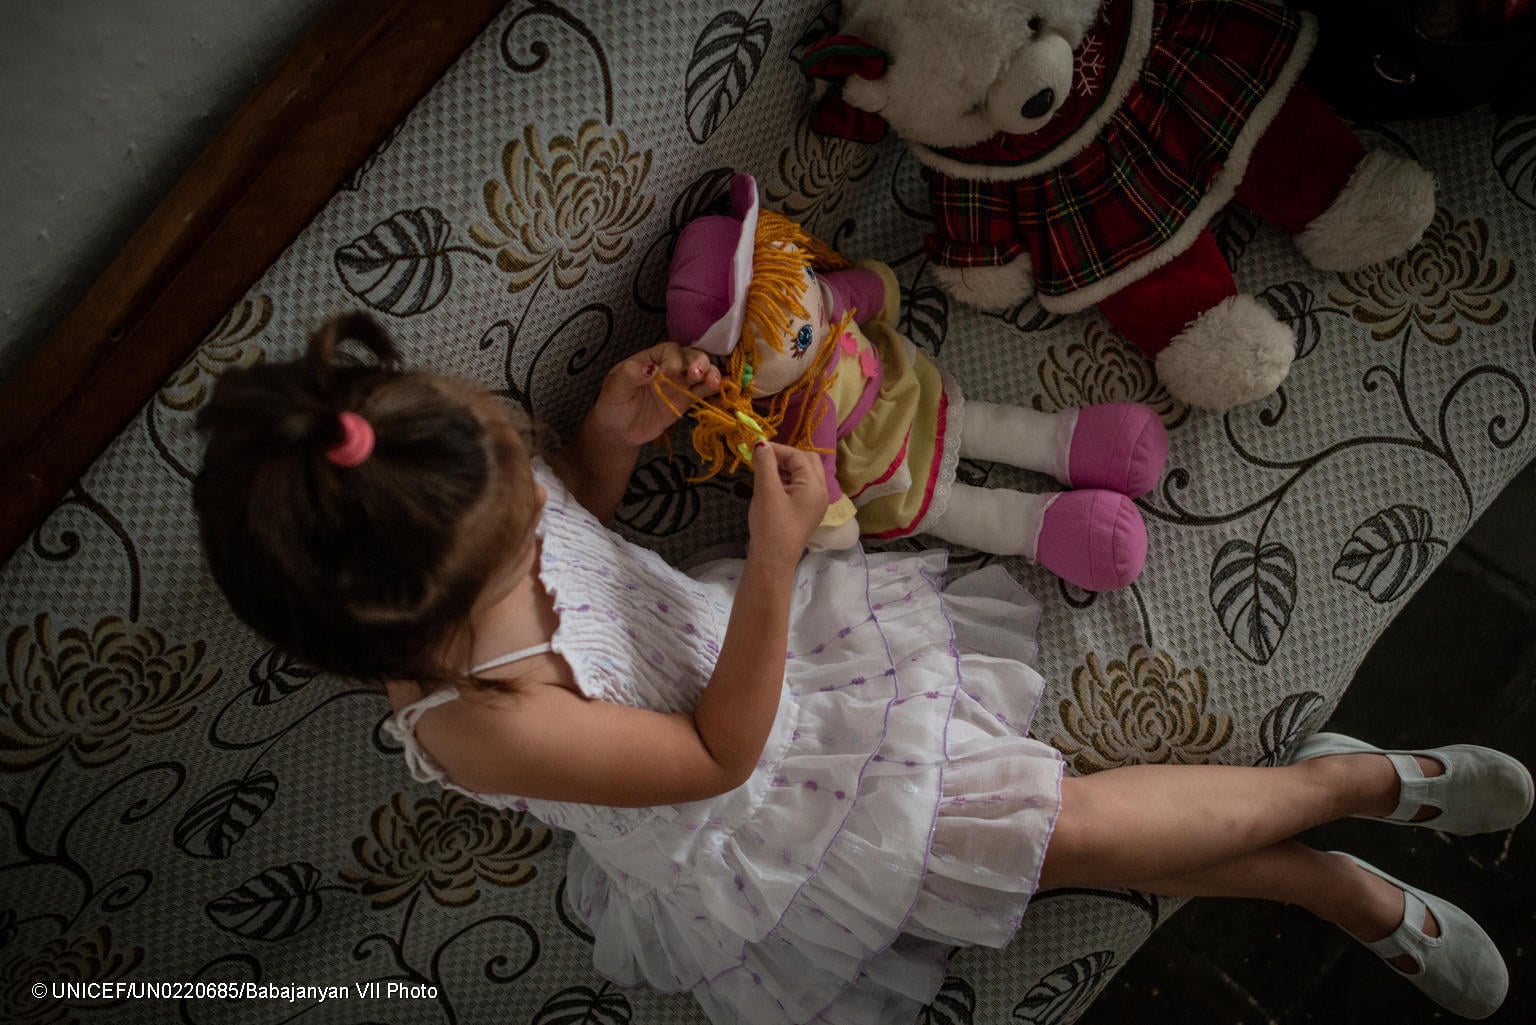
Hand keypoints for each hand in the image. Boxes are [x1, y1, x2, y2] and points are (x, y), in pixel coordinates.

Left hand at [590, 343, 721, 447]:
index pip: (670, 351)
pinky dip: (714, 388)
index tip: (668, 373)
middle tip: (695, 375)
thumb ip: (629, 376)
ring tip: (712, 382)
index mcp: (652, 358)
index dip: (674, 359)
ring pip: (702, 371)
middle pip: (691, 356)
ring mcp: (680, 383)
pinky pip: (704, 391)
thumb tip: (649, 370)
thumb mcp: (614, 388)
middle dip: (697, 362)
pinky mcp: (687, 400)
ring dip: (710, 373)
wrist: (619, 431)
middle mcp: (670, 367)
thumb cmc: (614, 404)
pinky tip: (722, 388)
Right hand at [746, 442, 828, 567]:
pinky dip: (786, 481)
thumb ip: (765, 464)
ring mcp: (815, 502)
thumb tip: (760, 443)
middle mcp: (821, 491)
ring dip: (785, 469)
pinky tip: (770, 486)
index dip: (777, 449)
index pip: (798, 455)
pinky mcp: (807, 511)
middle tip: (763, 460)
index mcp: (815, 485)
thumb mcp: (766, 491)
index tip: (755, 449)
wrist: (772, 561)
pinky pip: (800, 487)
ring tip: (764, 473)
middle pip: (807, 461)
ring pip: (804, 474)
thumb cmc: (771, 525)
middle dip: (786, 457)